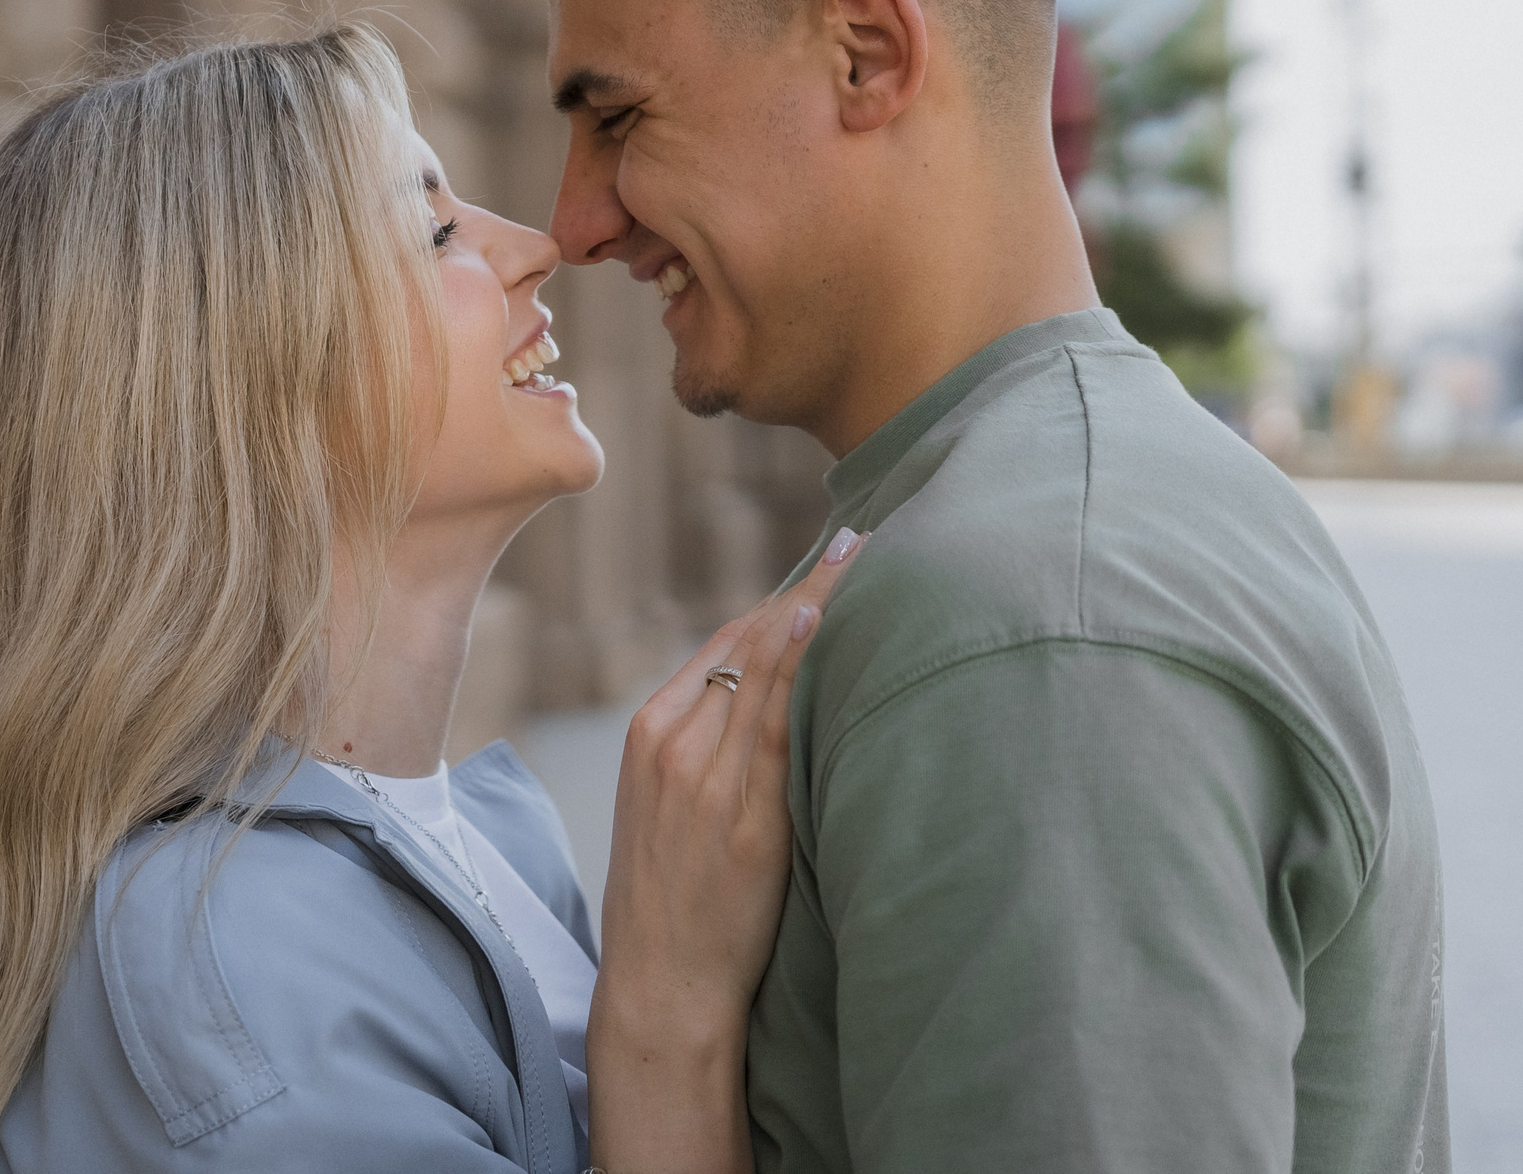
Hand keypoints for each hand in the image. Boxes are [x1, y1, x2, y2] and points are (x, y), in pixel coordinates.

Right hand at [585, 526, 865, 1173]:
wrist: (661, 984)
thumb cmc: (677, 902)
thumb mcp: (671, 810)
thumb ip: (713, 752)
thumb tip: (782, 707)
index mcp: (651, 734)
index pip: (726, 644)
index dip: (783, 599)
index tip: (831, 560)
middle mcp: (672, 741)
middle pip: (748, 641)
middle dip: (809, 586)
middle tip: (866, 538)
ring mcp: (705, 775)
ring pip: (763, 667)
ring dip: (819, 608)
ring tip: (870, 563)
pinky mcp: (742, 814)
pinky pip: (775, 721)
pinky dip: (799, 665)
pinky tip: (825, 621)